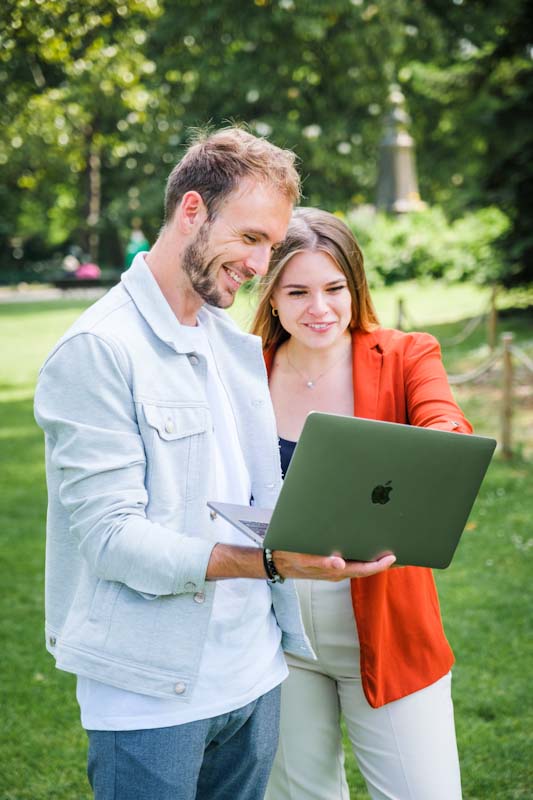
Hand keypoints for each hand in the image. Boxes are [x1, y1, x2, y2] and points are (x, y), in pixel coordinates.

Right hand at [272, 550, 395, 580]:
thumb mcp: (304, 557)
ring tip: (389, 552)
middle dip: (383, 564)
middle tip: (402, 555)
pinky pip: (352, 563)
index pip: (362, 570)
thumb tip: (339, 563)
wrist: (278, 561)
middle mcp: (338, 572)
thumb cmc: (291, 556)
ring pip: (360, 567)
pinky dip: (364, 558)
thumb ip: (322, 562)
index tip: (392, 557)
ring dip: (375, 561)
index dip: (379, 565)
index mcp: (334, 571)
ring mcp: (335, 570)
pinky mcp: (332, 566)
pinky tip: (369, 552)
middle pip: (366, 570)